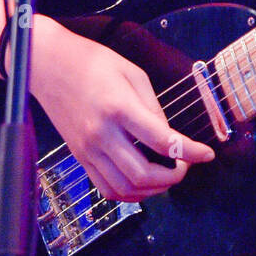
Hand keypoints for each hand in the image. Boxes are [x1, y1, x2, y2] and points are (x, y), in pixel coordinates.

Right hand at [31, 19, 214, 202]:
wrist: (48, 64)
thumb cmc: (92, 61)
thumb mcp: (132, 73)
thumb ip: (153, 107)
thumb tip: (168, 136)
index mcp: (119, 108)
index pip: (162, 141)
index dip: (190, 152)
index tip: (207, 154)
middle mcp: (102, 134)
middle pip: (144, 174)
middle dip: (173, 177)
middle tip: (185, 166)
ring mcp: (88, 149)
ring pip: (125, 188)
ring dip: (153, 190)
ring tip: (167, 177)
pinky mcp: (79, 157)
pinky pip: (106, 188)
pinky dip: (129, 193)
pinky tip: (143, 184)